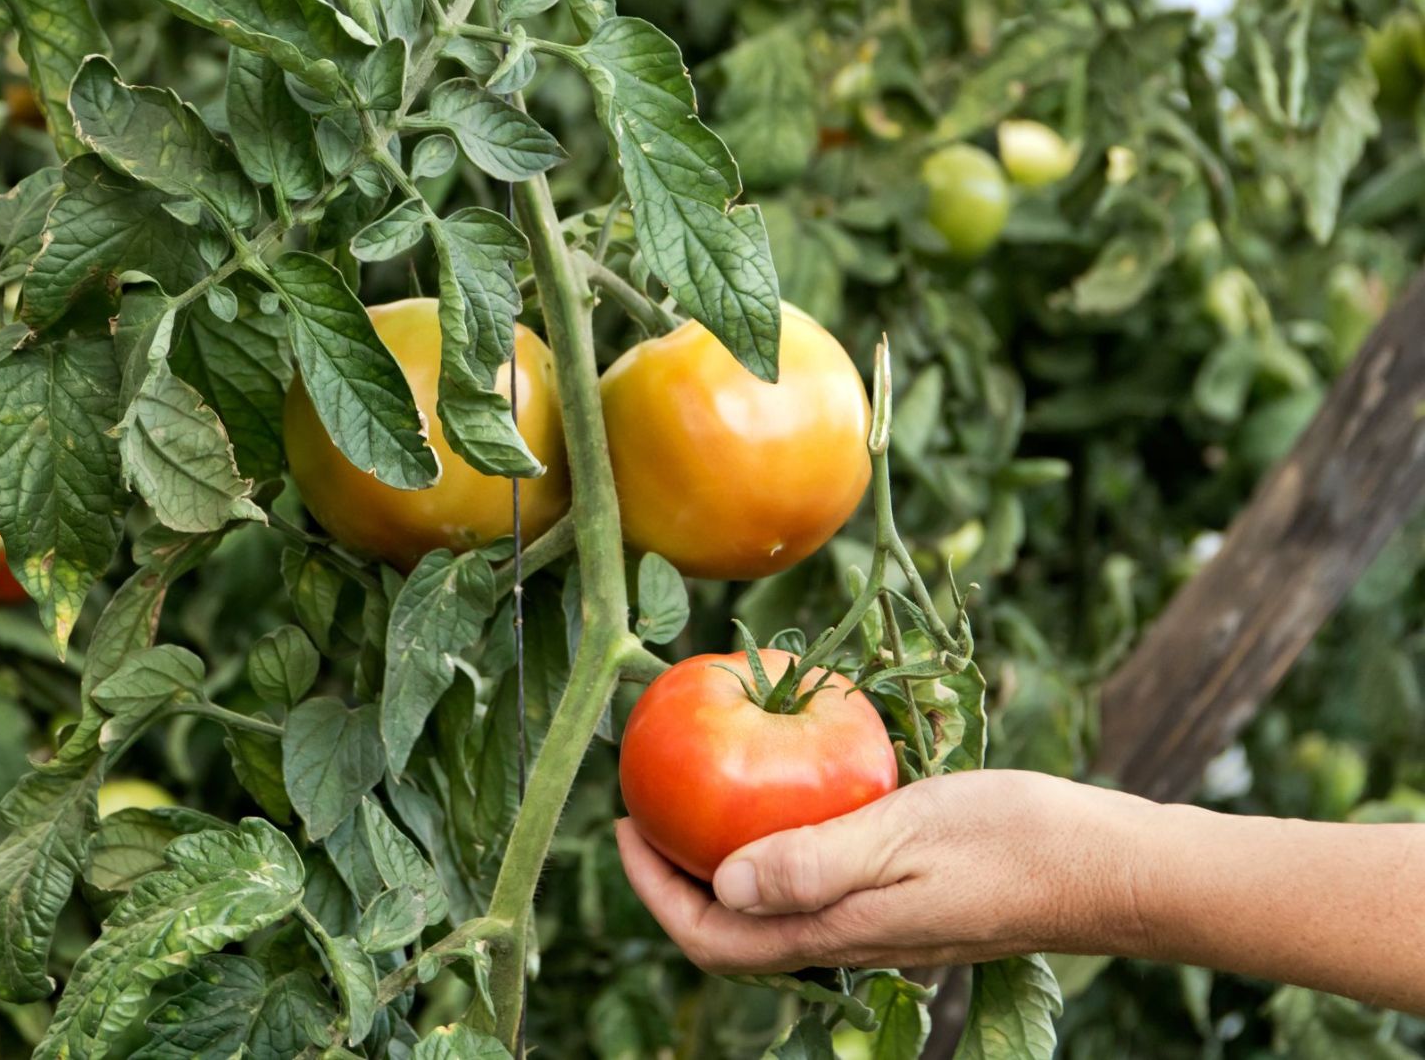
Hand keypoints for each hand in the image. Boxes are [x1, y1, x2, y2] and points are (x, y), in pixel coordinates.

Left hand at [615, 769, 1147, 974]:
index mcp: (836, 931)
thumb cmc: (1015, 841)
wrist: (1113, 868)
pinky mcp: (906, 903)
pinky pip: (817, 887)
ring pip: (773, 911)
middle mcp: (847, 939)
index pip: (713, 938)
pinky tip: (788, 798)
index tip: (624, 828)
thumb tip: (725, 886)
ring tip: (699, 800)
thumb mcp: (903, 834)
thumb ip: (813, 863)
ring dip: (725, 865)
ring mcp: (878, 925)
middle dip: (676, 879)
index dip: (654, 892)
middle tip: (647, 808)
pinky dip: (778, 850)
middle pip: (732, 932)